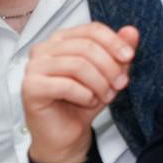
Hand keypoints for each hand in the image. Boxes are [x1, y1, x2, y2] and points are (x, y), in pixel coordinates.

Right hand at [23, 23, 137, 162]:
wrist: (67, 133)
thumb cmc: (86, 99)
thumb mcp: (110, 73)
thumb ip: (120, 51)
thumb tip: (131, 30)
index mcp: (62, 39)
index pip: (92, 30)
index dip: (115, 42)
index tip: (129, 57)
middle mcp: (44, 49)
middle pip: (87, 47)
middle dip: (110, 67)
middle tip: (121, 84)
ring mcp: (34, 68)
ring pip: (77, 65)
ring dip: (99, 83)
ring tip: (106, 96)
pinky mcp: (30, 87)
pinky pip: (66, 85)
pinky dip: (85, 95)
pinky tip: (88, 101)